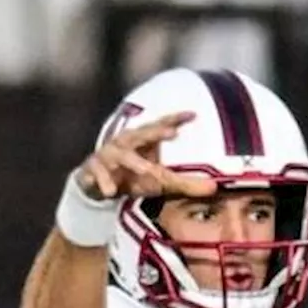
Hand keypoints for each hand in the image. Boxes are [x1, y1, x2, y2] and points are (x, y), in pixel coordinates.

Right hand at [77, 111, 216, 201]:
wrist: (95, 186)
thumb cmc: (133, 177)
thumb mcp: (159, 182)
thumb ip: (185, 184)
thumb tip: (215, 188)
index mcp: (143, 142)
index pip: (161, 127)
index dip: (175, 120)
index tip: (193, 114)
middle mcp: (126, 143)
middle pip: (142, 134)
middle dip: (156, 132)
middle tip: (173, 132)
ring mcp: (108, 155)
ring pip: (120, 154)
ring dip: (132, 161)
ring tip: (145, 170)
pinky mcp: (92, 169)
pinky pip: (98, 174)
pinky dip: (104, 181)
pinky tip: (110, 192)